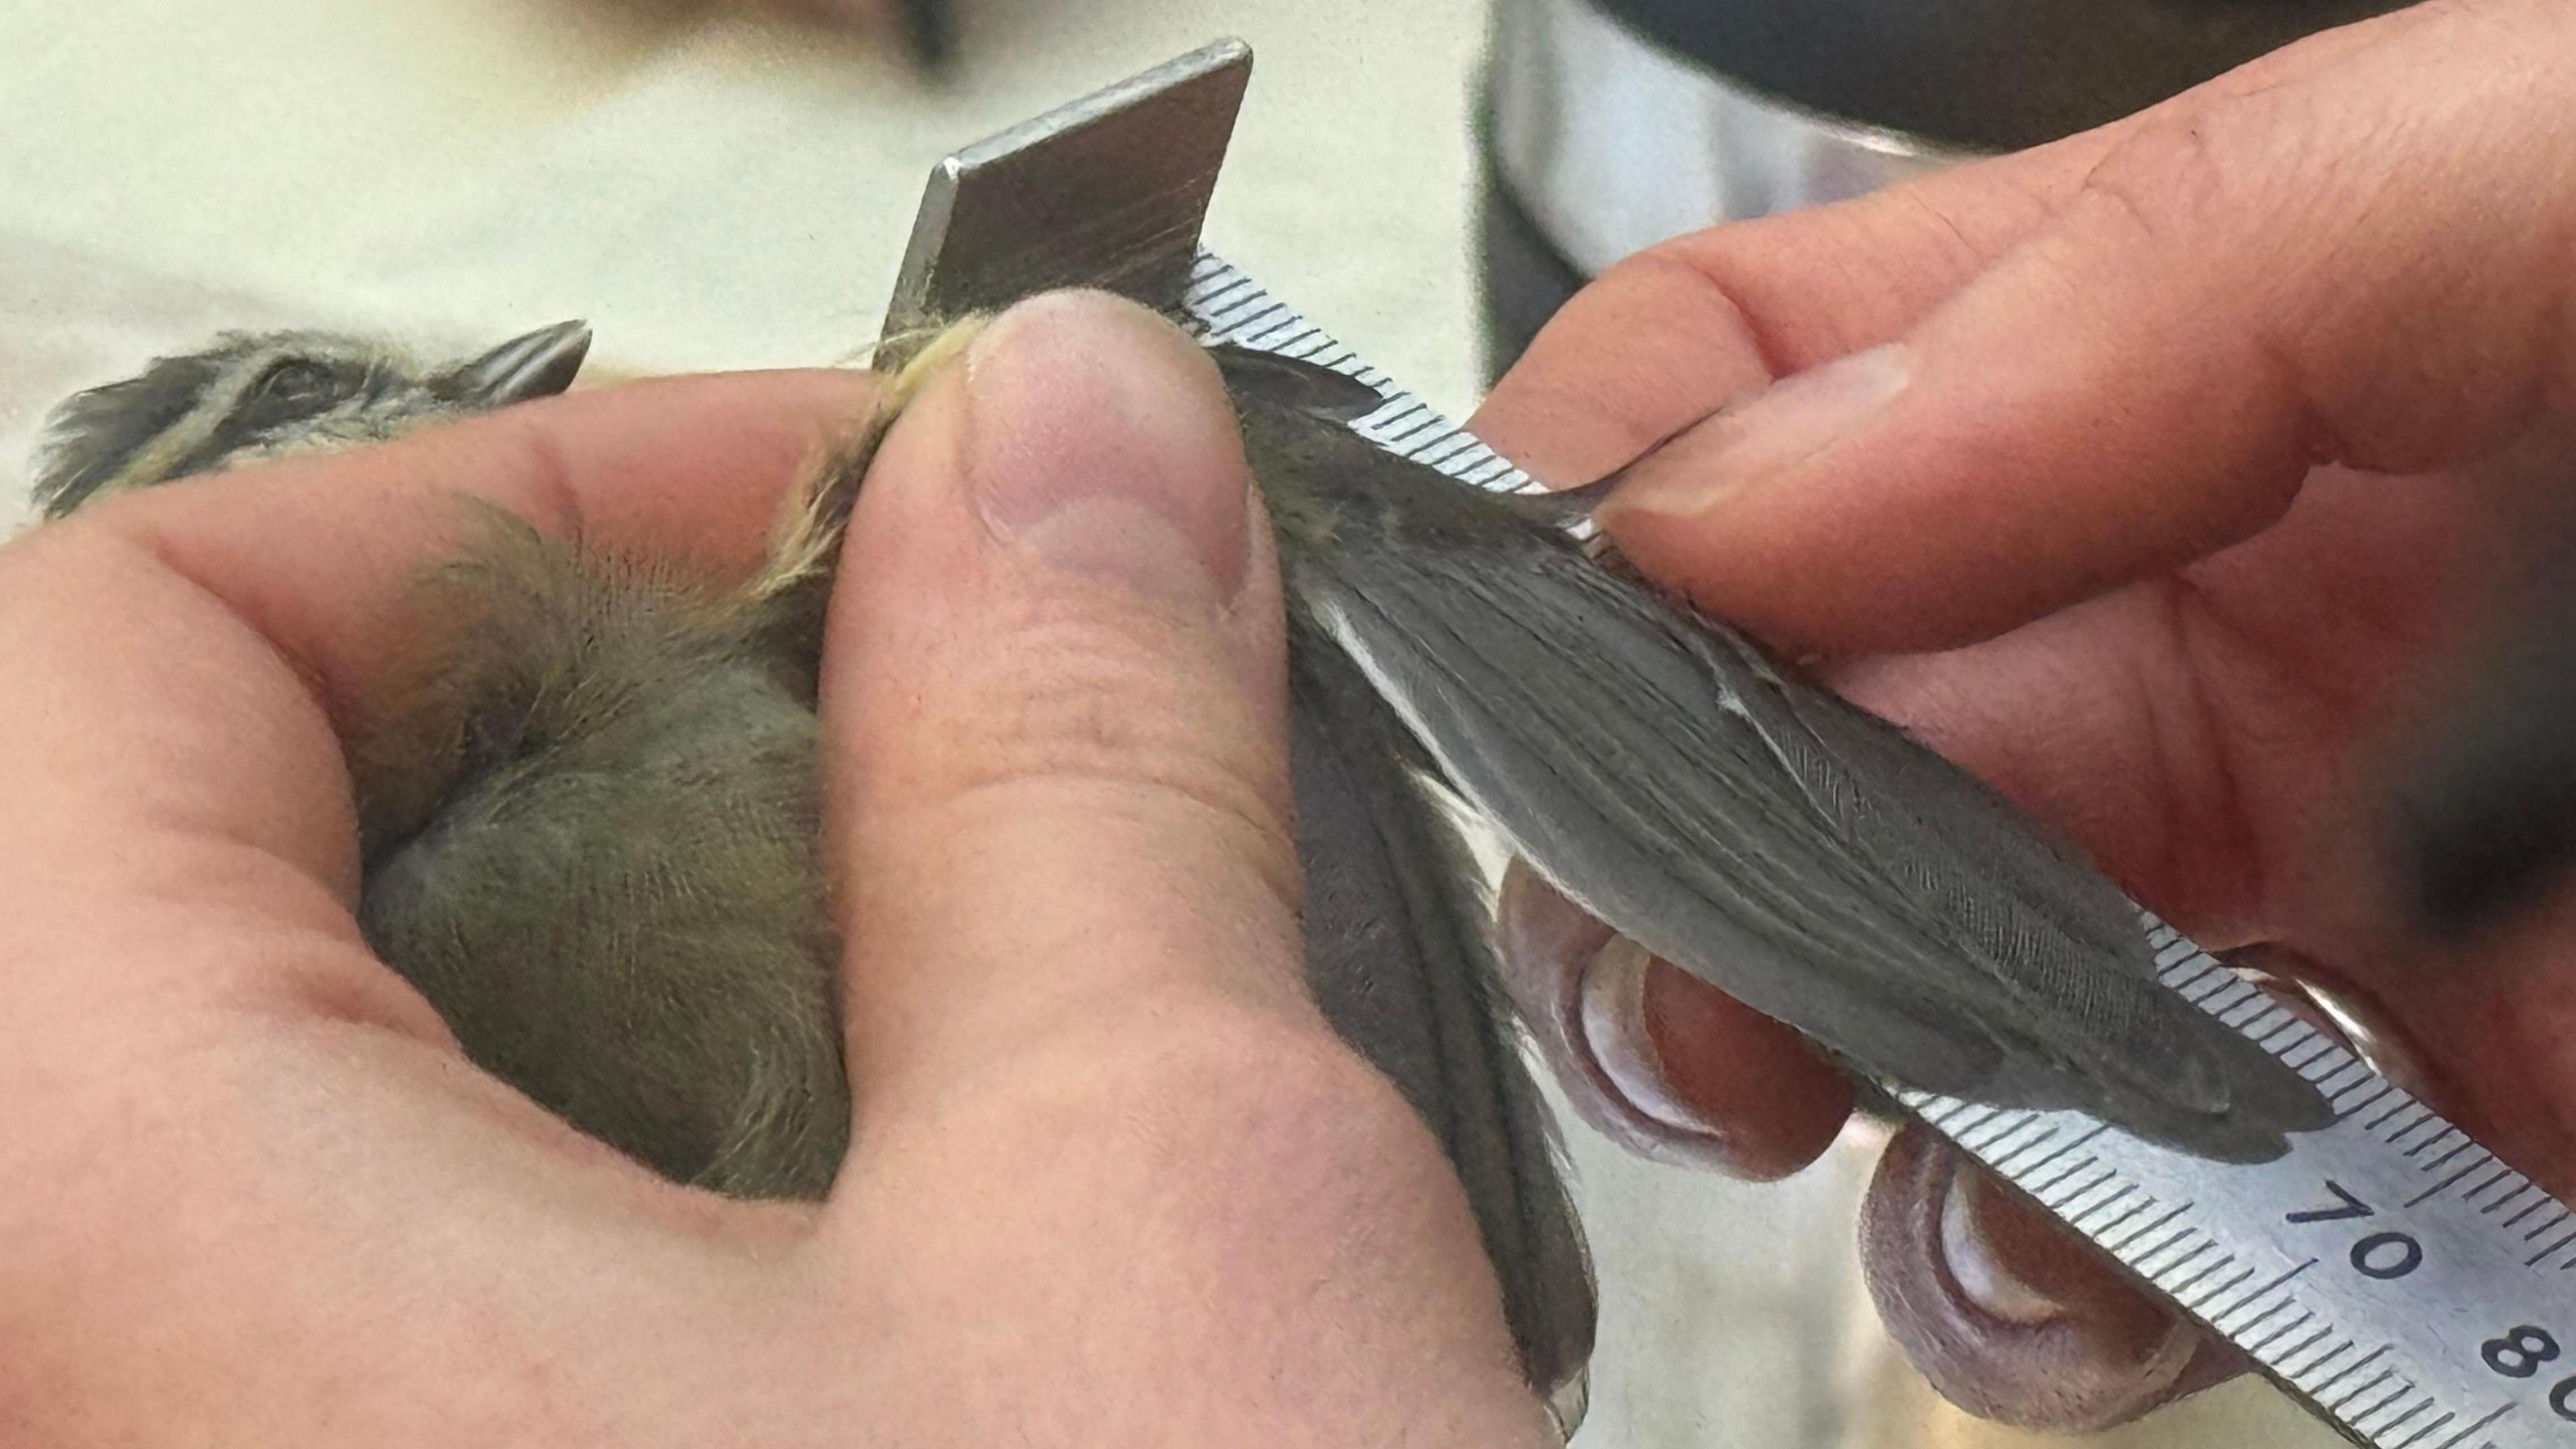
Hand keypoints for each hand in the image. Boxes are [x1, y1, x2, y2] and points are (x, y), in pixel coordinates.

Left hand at [0, 292, 1548, 1444]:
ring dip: (656, 963)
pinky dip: (638, 1177)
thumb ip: (1075, 780)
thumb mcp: (1159, 1225)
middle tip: (931, 728)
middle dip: (626, 737)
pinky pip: (410, 1300)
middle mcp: (108, 1393)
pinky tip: (897, 1214)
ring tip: (965, 984)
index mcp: (151, 1252)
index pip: (104, 655)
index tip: (825, 517)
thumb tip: (1059, 450)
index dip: (502, 512)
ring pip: (321, 1101)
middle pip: (197, 867)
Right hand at [1473, 0, 2575, 1429]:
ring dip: (1782, 1047)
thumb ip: (2192, 275)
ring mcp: (2262, 911)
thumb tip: (1739, 495)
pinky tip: (2078, 1247)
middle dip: (1647, 817)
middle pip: (1762, 709)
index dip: (1600, 471)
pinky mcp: (2374, 1161)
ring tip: (1805, 1078)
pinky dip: (2022, 1261)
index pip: (1772, 371)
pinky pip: (2086, 1226)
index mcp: (2217, 363)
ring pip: (1867, 984)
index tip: (1543, 631)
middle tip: (1660, 924)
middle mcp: (2199, 635)